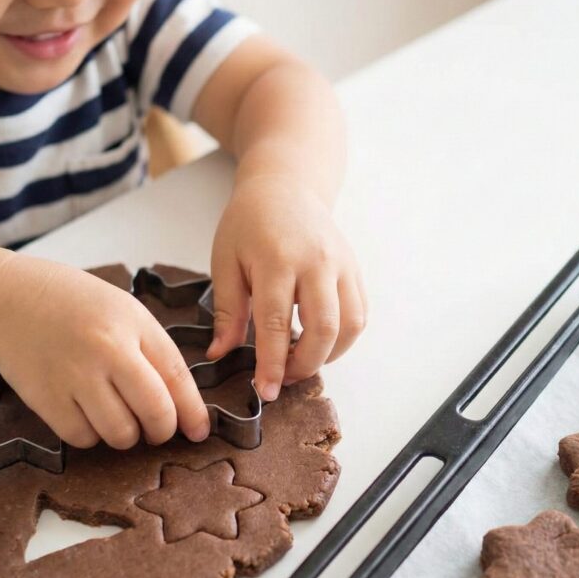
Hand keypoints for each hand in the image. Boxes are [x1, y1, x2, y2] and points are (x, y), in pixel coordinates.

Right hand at [0, 255, 210, 448]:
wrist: (8, 298)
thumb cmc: (75, 306)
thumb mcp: (124, 312)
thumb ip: (154, 351)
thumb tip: (182, 406)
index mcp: (132, 324)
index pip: (176, 376)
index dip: (193, 412)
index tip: (200, 432)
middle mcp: (106, 350)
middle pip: (154, 412)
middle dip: (162, 431)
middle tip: (156, 430)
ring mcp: (74, 375)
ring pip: (120, 434)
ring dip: (126, 435)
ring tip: (116, 416)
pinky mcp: (45, 398)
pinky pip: (83, 438)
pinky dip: (90, 435)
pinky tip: (86, 414)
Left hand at [206, 173, 366, 399]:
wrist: (285, 186)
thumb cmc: (249, 223)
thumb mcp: (225, 261)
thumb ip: (227, 311)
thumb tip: (219, 355)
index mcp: (277, 260)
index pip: (277, 324)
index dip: (272, 364)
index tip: (266, 391)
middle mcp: (316, 262)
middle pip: (324, 329)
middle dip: (305, 365)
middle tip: (283, 379)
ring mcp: (341, 265)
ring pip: (349, 325)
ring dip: (329, 355)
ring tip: (301, 361)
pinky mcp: (354, 269)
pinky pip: (359, 314)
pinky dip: (343, 338)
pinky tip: (319, 342)